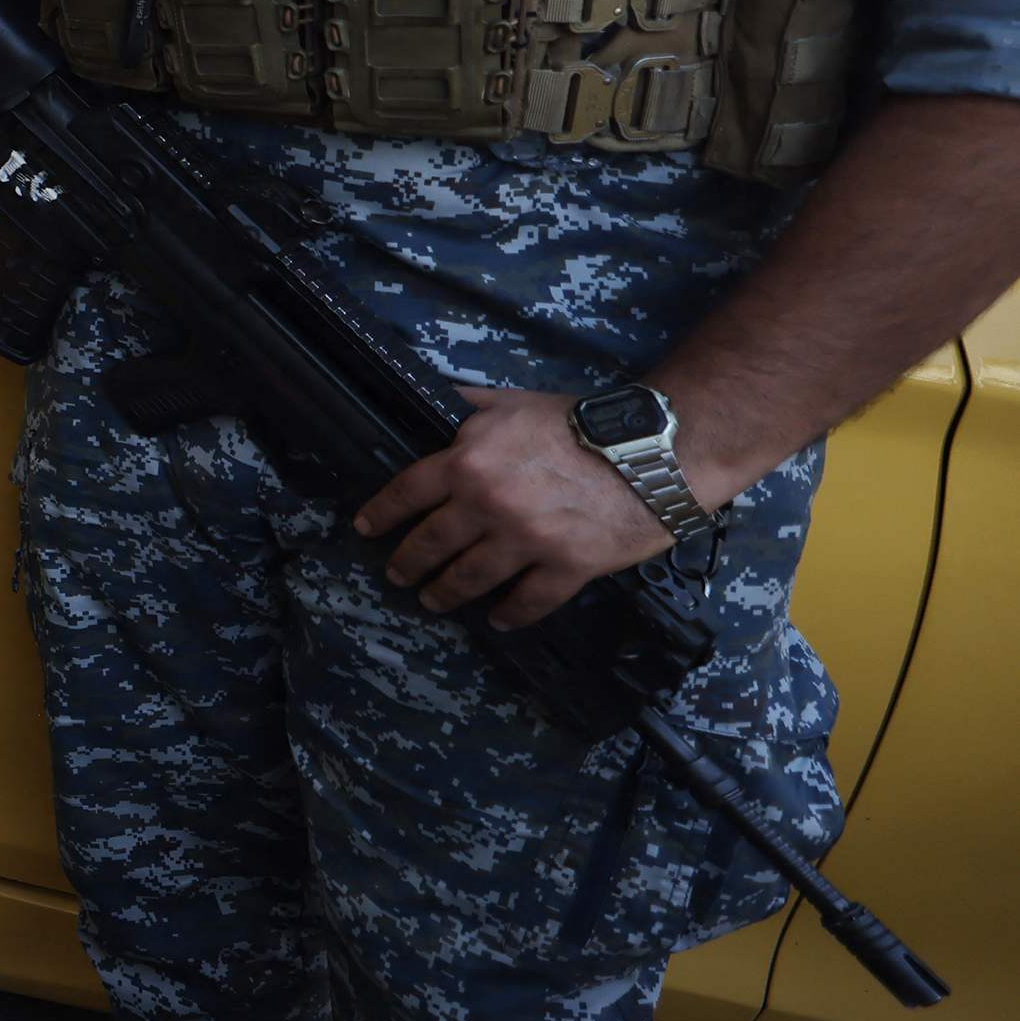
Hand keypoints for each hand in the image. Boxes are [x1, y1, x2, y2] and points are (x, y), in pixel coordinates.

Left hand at [352, 386, 679, 628]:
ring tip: (433, 600)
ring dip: (445, 592)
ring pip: (469, 577)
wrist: (654, 450)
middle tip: (398, 575)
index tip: (366, 528)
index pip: (406, 493)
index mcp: (468, 461)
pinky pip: (527, 601)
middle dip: (408, 563)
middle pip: (430, 543)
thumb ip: (470, 408)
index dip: (381, 514)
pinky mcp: (566, 566)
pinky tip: (498, 620)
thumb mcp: (513, 403)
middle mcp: (488, 504)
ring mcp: (526, 539)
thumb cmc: (582, 423)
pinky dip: (509, 614)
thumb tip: (436, 401)